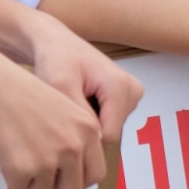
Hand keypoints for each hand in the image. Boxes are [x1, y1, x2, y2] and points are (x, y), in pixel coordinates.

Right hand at [0, 50, 108, 188]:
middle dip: (55, 188)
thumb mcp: (66, 110)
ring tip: (19, 150)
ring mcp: (50, 159)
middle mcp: (75, 146)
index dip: (78, 179)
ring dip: (30, 180)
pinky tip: (6, 149)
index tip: (63, 175)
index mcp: (89, 130)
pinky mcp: (24, 168)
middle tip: (39, 172)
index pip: (96, 174)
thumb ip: (77, 139)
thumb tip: (77, 175)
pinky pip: (18, 187)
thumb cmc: (23, 94)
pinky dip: (10, 174)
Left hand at [22, 12, 141, 148]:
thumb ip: (81, 117)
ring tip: (74, 101)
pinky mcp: (125, 97)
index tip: (64, 122)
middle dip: (87, 127)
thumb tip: (94, 144)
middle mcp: (133, 91)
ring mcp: (131, 94)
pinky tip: (80, 100)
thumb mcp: (62, 87)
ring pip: (110, 128)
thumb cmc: (55, 60)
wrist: (55, 43)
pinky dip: (92, 116)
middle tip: (68, 107)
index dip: (84, 135)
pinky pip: (109, 121)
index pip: (108, 135)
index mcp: (121, 86)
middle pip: (110, 132)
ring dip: (89, 122)